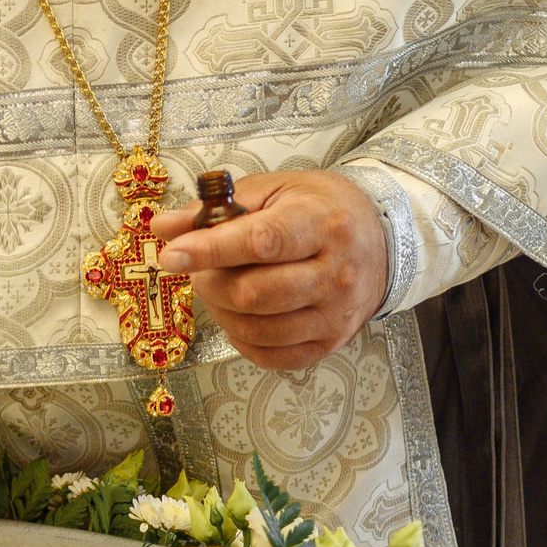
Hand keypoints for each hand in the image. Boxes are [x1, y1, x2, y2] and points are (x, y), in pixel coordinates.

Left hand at [152, 170, 388, 370]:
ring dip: (221, 311)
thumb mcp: (274, 191)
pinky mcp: (329, 343)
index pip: (261, 242)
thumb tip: (165, 228)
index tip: (172, 254)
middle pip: (254, 293)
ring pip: (258, 328)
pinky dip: (241, 338)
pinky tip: (238, 314)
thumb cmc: (321, 209)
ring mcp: (335, 314)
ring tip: (219, 287)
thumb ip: (219, 207)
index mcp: (322, 224)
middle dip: (211, 282)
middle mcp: (335, 273)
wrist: (381, 240)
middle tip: (200, 268)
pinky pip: (271, 355)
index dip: (210, 250)